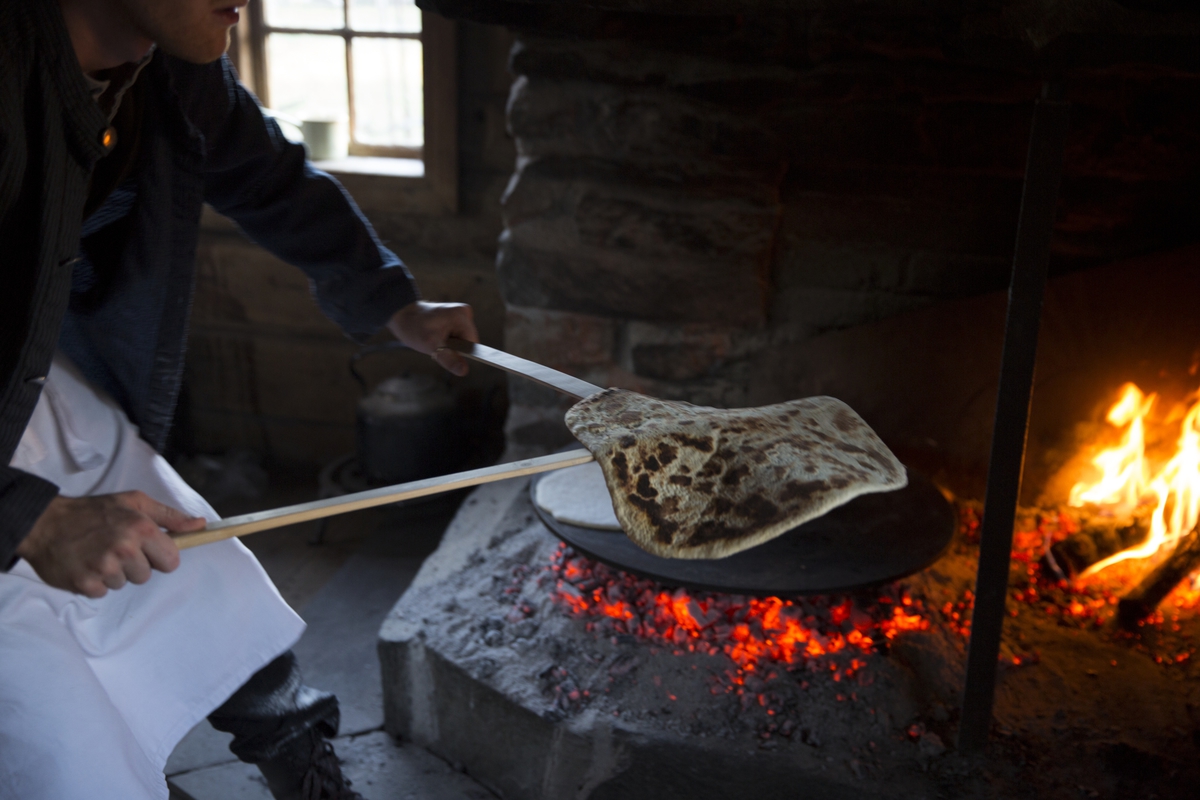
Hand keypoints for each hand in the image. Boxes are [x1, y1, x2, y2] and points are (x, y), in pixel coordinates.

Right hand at [15, 492, 205, 597]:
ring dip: (114, 573)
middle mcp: (124, 549)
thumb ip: (170, 516)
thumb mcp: (134, 502)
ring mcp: (104, 568)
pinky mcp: (85, 584)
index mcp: (141, 529)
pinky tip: (86, 564)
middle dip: (135, 565)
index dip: (160, 557)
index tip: (148, 551)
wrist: (45, 523)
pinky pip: (103, 592)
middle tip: (115, 548)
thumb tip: (200, 525)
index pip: (172, 561)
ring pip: (124, 584)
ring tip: (97, 553)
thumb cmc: (93, 511)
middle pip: (147, 575)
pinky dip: (95, 582)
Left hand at [386, 300, 478, 376]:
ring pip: (461, 341)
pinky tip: (435, 337)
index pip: (473, 343)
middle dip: (453, 349)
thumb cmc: (413, 327)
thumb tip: (464, 371)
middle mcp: (464, 312)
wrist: (401, 315)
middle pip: (468, 342)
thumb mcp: (430, 346)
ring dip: (449, 346)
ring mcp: (459, 314)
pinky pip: (456, 336)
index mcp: (462, 316)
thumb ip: (449, 359)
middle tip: (436, 346)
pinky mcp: (454, 318)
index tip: (447, 355)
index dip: (462, 353)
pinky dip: (446, 341)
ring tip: (433, 341)